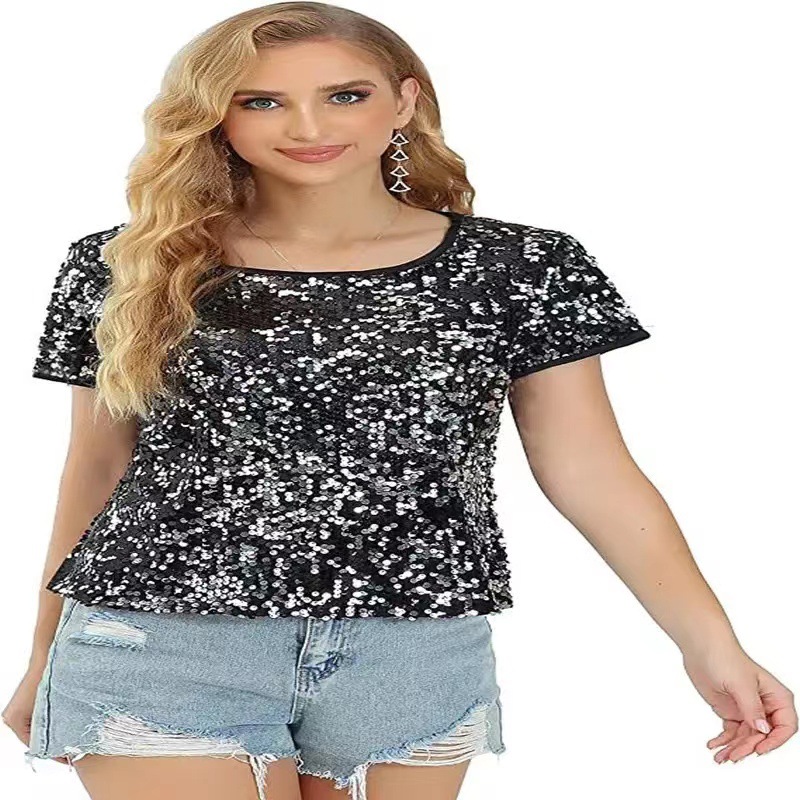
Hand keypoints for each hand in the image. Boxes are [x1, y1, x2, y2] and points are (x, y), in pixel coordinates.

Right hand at [2, 665, 70, 765]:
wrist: (48, 652)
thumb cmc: (48, 675)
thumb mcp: (49, 706)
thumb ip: (51, 727)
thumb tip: (61, 745)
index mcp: (13, 720)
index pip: (33, 746)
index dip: (52, 752)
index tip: (68, 757)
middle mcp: (13, 717)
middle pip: (36, 738)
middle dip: (55, 743)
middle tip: (73, 750)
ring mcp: (20, 710)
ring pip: (40, 728)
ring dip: (56, 731)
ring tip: (74, 737)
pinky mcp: (29, 703)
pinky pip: (42, 718)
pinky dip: (55, 721)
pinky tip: (70, 722)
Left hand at [682, 644, 796, 762]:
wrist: (700, 646)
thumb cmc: (724, 657)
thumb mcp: (740, 684)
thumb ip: (752, 708)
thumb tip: (762, 729)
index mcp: (776, 696)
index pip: (785, 726)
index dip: (774, 741)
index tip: (759, 749)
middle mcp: (764, 705)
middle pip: (763, 736)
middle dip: (748, 747)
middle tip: (733, 755)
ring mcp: (747, 709)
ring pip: (746, 737)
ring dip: (734, 748)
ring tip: (720, 757)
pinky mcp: (731, 710)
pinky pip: (732, 732)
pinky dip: (724, 740)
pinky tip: (714, 746)